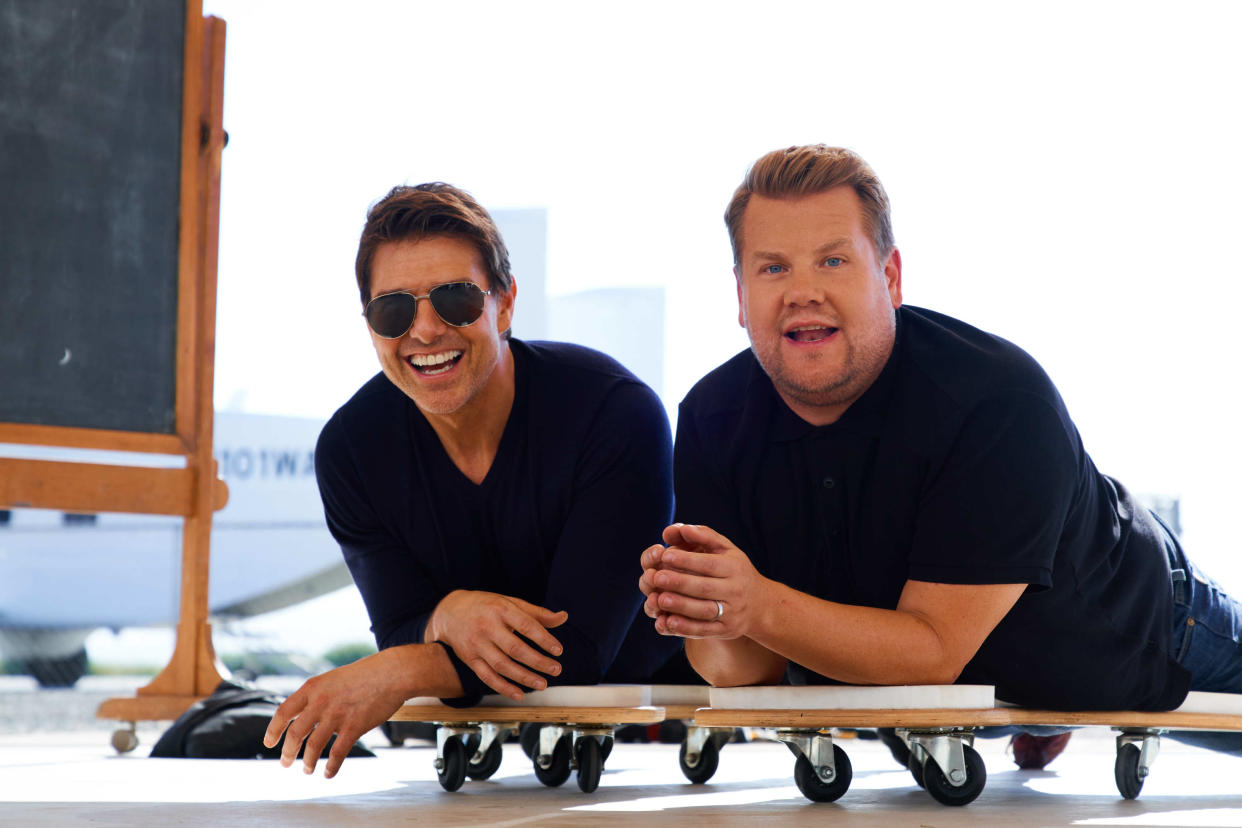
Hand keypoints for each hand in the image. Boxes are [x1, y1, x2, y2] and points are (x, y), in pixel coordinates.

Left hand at [263, 647, 413, 777]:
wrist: (393, 673)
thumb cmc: (365, 675)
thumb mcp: (333, 678)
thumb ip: (317, 695)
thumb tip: (303, 716)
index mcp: (313, 687)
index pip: (284, 712)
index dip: (273, 730)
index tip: (269, 743)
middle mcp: (321, 701)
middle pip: (295, 733)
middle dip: (288, 752)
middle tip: (286, 763)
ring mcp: (337, 715)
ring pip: (314, 746)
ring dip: (308, 762)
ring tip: (307, 770)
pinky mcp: (355, 726)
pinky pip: (337, 753)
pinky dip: (331, 767)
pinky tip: (328, 774)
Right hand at [426, 590, 567, 699]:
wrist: (449, 611)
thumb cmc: (487, 606)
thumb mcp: (510, 602)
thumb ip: (537, 613)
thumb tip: (563, 617)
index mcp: (501, 609)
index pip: (526, 625)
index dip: (543, 639)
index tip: (558, 651)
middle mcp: (487, 626)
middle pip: (515, 648)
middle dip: (537, 661)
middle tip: (556, 669)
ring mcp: (477, 644)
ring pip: (502, 665)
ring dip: (524, 677)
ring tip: (542, 684)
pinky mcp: (469, 658)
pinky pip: (487, 676)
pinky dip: (503, 687)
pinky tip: (519, 694)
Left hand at [639, 523, 771, 638]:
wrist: (760, 605)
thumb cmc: (735, 570)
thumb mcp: (726, 549)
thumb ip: (703, 535)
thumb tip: (680, 528)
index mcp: (734, 567)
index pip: (709, 564)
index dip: (687, 560)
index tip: (665, 556)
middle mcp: (735, 590)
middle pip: (705, 588)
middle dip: (680, 583)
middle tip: (656, 578)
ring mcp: (731, 612)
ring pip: (704, 611)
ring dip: (681, 606)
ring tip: (660, 599)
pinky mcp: (725, 630)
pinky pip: (704, 630)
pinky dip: (686, 628)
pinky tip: (668, 622)